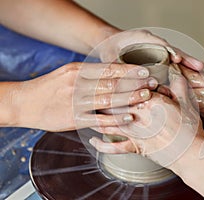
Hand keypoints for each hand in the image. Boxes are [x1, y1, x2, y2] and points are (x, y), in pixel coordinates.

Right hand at [15, 62, 156, 131]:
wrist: (25, 103)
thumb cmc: (49, 87)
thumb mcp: (67, 72)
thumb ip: (88, 73)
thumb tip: (112, 73)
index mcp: (77, 70)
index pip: (108, 69)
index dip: (129, 70)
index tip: (145, 71)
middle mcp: (78, 84)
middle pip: (112, 83)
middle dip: (135, 84)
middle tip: (153, 84)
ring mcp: (76, 102)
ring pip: (108, 100)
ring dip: (130, 99)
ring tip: (147, 98)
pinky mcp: (74, 119)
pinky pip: (99, 120)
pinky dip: (116, 120)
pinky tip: (130, 118)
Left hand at [89, 67, 202, 166]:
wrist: (191, 154)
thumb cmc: (190, 129)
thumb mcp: (187, 103)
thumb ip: (179, 86)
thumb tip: (176, 75)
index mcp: (149, 101)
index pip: (128, 88)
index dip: (117, 84)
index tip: (108, 80)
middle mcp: (138, 115)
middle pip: (113, 104)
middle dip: (101, 99)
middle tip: (90, 94)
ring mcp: (134, 132)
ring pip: (108, 123)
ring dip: (96, 118)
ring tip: (87, 113)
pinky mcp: (135, 147)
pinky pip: (113, 147)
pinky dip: (101, 145)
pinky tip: (93, 141)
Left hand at [97, 29, 203, 71]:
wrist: (110, 45)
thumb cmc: (110, 49)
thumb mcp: (110, 56)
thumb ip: (119, 66)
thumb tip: (126, 77)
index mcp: (142, 38)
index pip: (158, 44)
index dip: (167, 51)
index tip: (176, 59)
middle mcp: (153, 44)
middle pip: (171, 50)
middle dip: (185, 58)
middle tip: (200, 66)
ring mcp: (157, 51)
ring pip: (173, 57)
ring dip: (186, 64)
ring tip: (200, 71)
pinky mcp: (157, 60)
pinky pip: (170, 65)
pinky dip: (179, 71)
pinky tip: (188, 79)